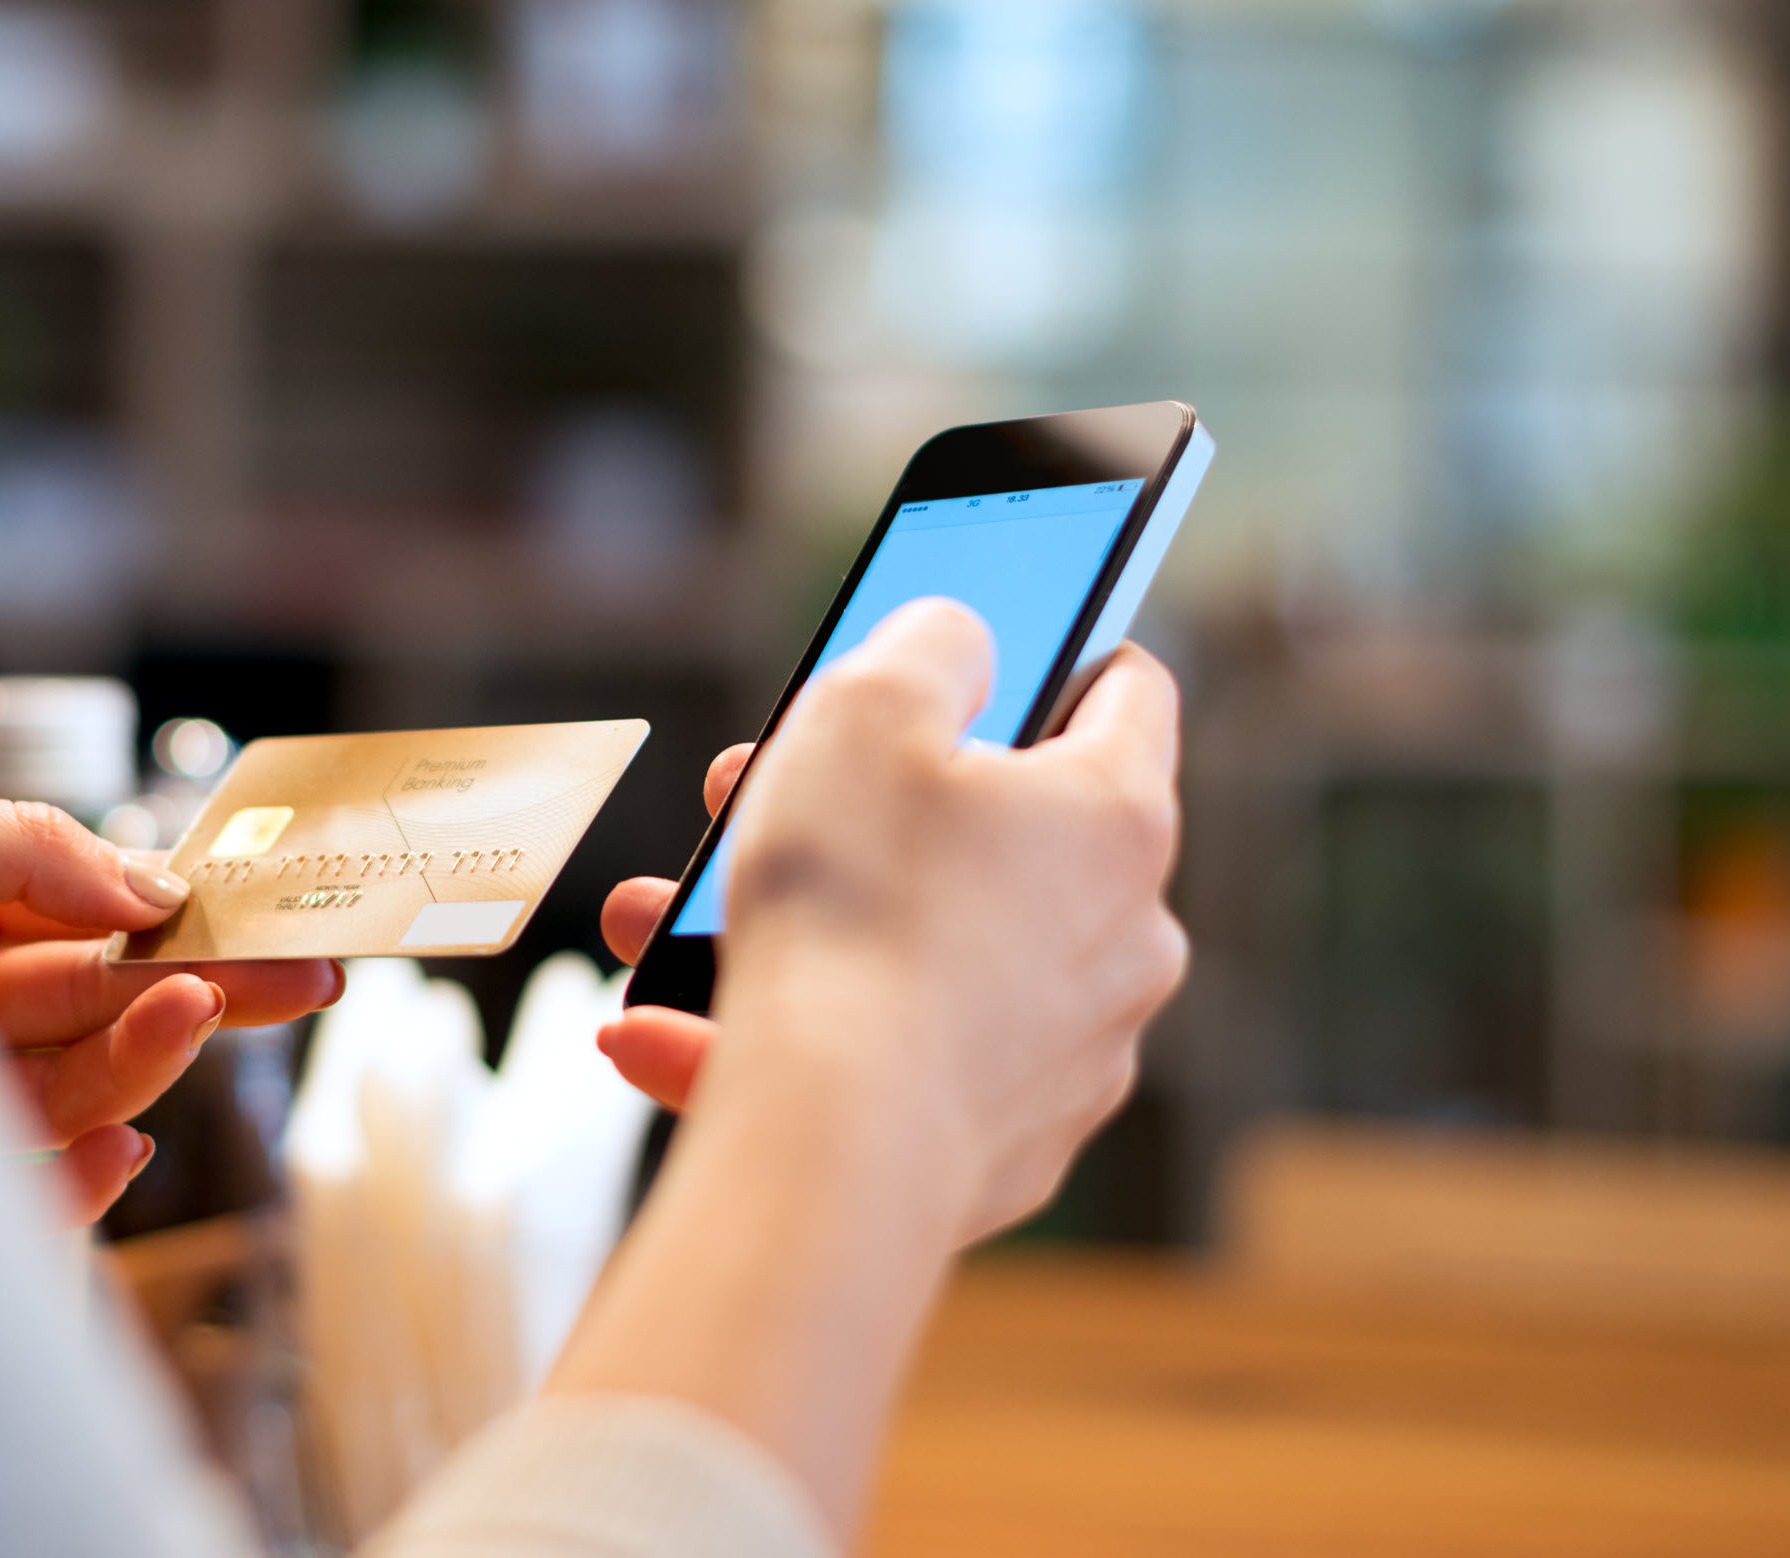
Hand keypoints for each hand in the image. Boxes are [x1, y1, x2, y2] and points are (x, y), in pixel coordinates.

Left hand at [0, 791, 342, 1223]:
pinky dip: (81, 1188)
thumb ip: (31, 848)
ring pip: (78, 1091)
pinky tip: (117, 1154)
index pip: (93, 916)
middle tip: (305, 978)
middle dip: (209, 984)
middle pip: (106, 1002)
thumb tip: (155, 894)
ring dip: (149, 1058)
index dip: (183, 917)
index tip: (269, 915)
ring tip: (197, 1010)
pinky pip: (24, 1195)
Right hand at [600, 601, 1185, 1240]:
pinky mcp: (1008, 1150)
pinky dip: (800, 1041)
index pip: (1129, 692)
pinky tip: (663, 1038)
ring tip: (661, 922)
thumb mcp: (864, 710)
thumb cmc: (853, 908)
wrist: (834, 1147)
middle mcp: (1127, 940)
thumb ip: (926, 644)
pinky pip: (897, 1065)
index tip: (987, 649)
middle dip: (864, 803)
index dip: (1058, 647)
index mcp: (1118, 818)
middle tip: (755, 789)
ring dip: (803, 924)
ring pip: (926, 951)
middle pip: (1002, 832)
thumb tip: (963, 639)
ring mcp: (1075, 1055)